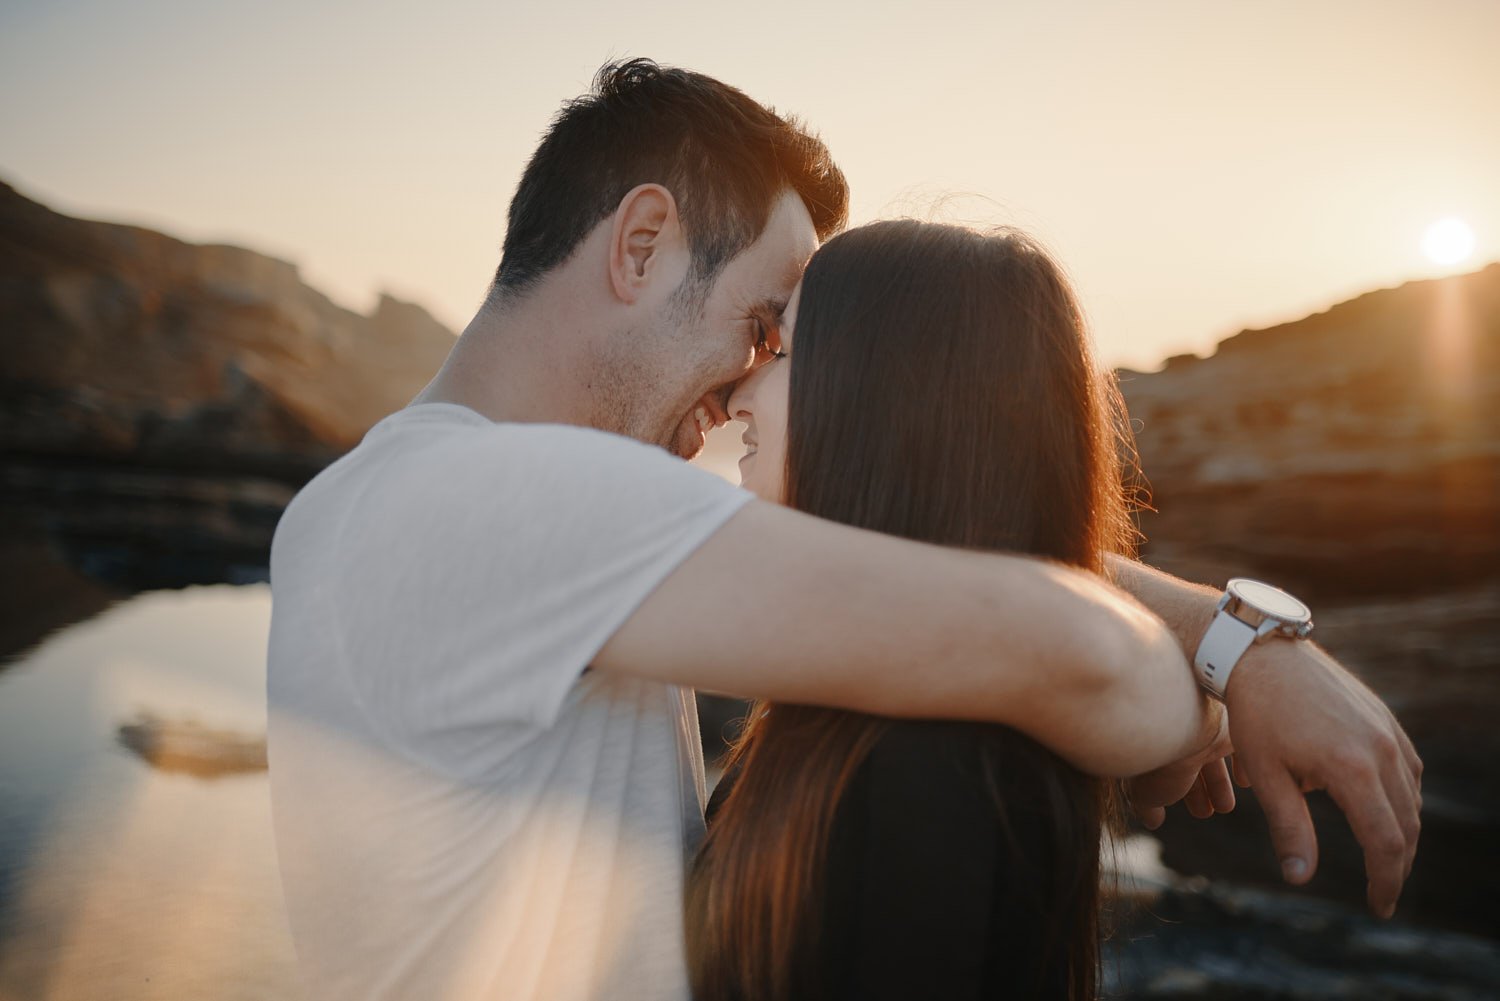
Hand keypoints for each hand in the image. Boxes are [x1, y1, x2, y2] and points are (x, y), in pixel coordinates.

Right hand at [1125, 698, 1235, 828]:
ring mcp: (1205, 723)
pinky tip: (1244, 782)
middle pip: (1189, 763)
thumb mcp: (1142, 789)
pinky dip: (1242, 765)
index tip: (1177, 808)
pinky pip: (1240, 743)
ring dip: (1219, 783)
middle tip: (1205, 812)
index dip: (1172, 792)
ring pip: (1212, 755)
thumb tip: (1152, 820)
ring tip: (1225, 807)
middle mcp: (1177, 728)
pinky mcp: (1233, 720)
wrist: (1175, 718)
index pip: (1164, 770)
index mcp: (1153, 741)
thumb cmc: (1153, 753)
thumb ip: (1148, 805)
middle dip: (1197, 790)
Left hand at [1225, 639, 1421, 918]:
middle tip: (1381, 892)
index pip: (1385, 842)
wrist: (1260, 652)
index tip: (1378, 906)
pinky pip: (1407, 768)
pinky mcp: (1383, 717)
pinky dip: (1401, 799)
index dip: (1385, 879)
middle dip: (1397, 864)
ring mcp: (1387, 730)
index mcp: (1353, 769)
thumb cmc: (1254, 713)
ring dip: (1402, 833)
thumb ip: (1290, 828)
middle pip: (1406, 825)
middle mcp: (1382, 750)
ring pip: (1410, 798)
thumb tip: (1300, 878)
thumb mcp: (1266, 774)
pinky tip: (1383, 811)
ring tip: (1382, 859)